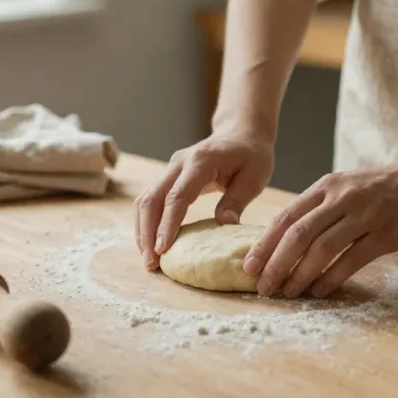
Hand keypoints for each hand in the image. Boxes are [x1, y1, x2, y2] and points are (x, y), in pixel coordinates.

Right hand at [133, 130, 274, 269]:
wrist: (241, 133)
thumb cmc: (251, 155)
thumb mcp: (254, 176)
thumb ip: (237, 200)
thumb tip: (225, 224)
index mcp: (200, 162)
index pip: (177, 197)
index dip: (167, 225)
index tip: (162, 250)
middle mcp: (179, 164)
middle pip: (151, 200)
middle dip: (147, 233)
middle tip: (151, 264)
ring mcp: (171, 170)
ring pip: (145, 201)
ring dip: (143, 231)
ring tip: (149, 260)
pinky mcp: (169, 178)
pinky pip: (150, 201)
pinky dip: (147, 224)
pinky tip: (151, 245)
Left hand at [243, 154, 397, 297]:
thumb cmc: (386, 188)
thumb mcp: (347, 189)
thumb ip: (321, 209)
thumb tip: (287, 243)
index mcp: (327, 186)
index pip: (286, 217)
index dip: (264, 244)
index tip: (248, 266)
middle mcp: (342, 198)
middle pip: (297, 234)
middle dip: (275, 264)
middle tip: (262, 287)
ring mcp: (364, 214)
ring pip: (322, 248)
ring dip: (300, 274)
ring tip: (288, 293)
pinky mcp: (386, 233)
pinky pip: (352, 259)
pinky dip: (332, 278)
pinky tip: (320, 291)